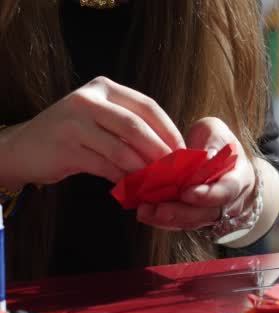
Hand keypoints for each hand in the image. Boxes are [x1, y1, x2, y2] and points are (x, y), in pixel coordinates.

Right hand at [0, 76, 184, 188]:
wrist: (24, 148)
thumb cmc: (73, 135)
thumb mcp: (102, 120)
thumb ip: (131, 128)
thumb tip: (172, 151)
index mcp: (105, 88)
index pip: (147, 106)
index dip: (169, 130)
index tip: (183, 151)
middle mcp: (89, 99)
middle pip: (136, 126)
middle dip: (160, 151)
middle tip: (174, 171)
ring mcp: (74, 122)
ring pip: (121, 149)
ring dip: (143, 169)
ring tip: (157, 183)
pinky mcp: (65, 147)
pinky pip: (104, 166)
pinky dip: (123, 179)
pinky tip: (133, 188)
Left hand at [136, 117, 256, 230]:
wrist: (222, 163)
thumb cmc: (218, 144)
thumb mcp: (217, 132)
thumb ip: (213, 140)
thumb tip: (205, 156)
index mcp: (239, 178)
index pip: (228, 191)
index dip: (208, 195)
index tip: (187, 192)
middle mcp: (230, 202)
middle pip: (208, 214)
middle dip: (182, 213)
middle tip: (158, 208)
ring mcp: (213, 213)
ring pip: (193, 223)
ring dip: (168, 220)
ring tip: (145, 211)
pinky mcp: (196, 219)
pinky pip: (181, 225)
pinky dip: (163, 221)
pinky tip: (146, 213)